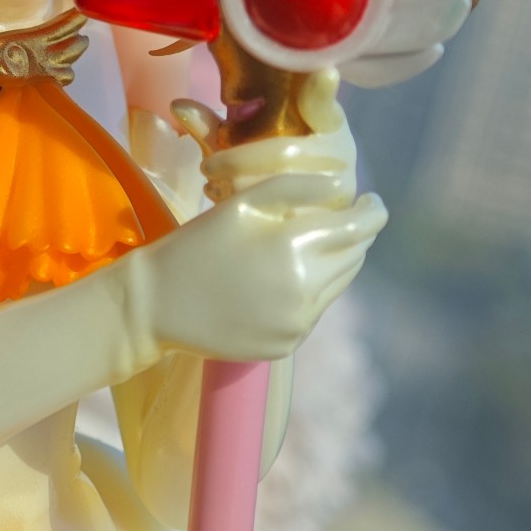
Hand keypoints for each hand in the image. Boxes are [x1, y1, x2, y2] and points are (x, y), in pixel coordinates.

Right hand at [144, 172, 385, 360]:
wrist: (158, 304)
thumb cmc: (197, 243)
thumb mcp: (241, 204)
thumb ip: (293, 188)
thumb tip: (341, 187)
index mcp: (295, 247)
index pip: (359, 228)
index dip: (372, 211)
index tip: (373, 200)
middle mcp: (305, 290)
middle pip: (354, 257)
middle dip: (356, 235)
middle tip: (344, 220)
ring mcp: (298, 322)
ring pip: (339, 285)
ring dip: (335, 263)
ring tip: (315, 246)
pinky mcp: (288, 343)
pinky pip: (315, 311)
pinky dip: (312, 291)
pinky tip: (285, 278)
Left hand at [189, 69, 358, 207]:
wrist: (295, 209)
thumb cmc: (268, 165)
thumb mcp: (244, 142)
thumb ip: (213, 125)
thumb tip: (177, 104)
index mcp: (328, 122)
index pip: (323, 103)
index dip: (322, 91)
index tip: (322, 73)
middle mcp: (342, 152)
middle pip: (284, 153)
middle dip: (236, 161)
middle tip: (208, 167)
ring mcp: (340, 189)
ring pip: (281, 187)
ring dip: (239, 188)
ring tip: (216, 185)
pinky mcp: (329, 222)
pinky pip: (282, 215)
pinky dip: (248, 212)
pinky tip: (230, 205)